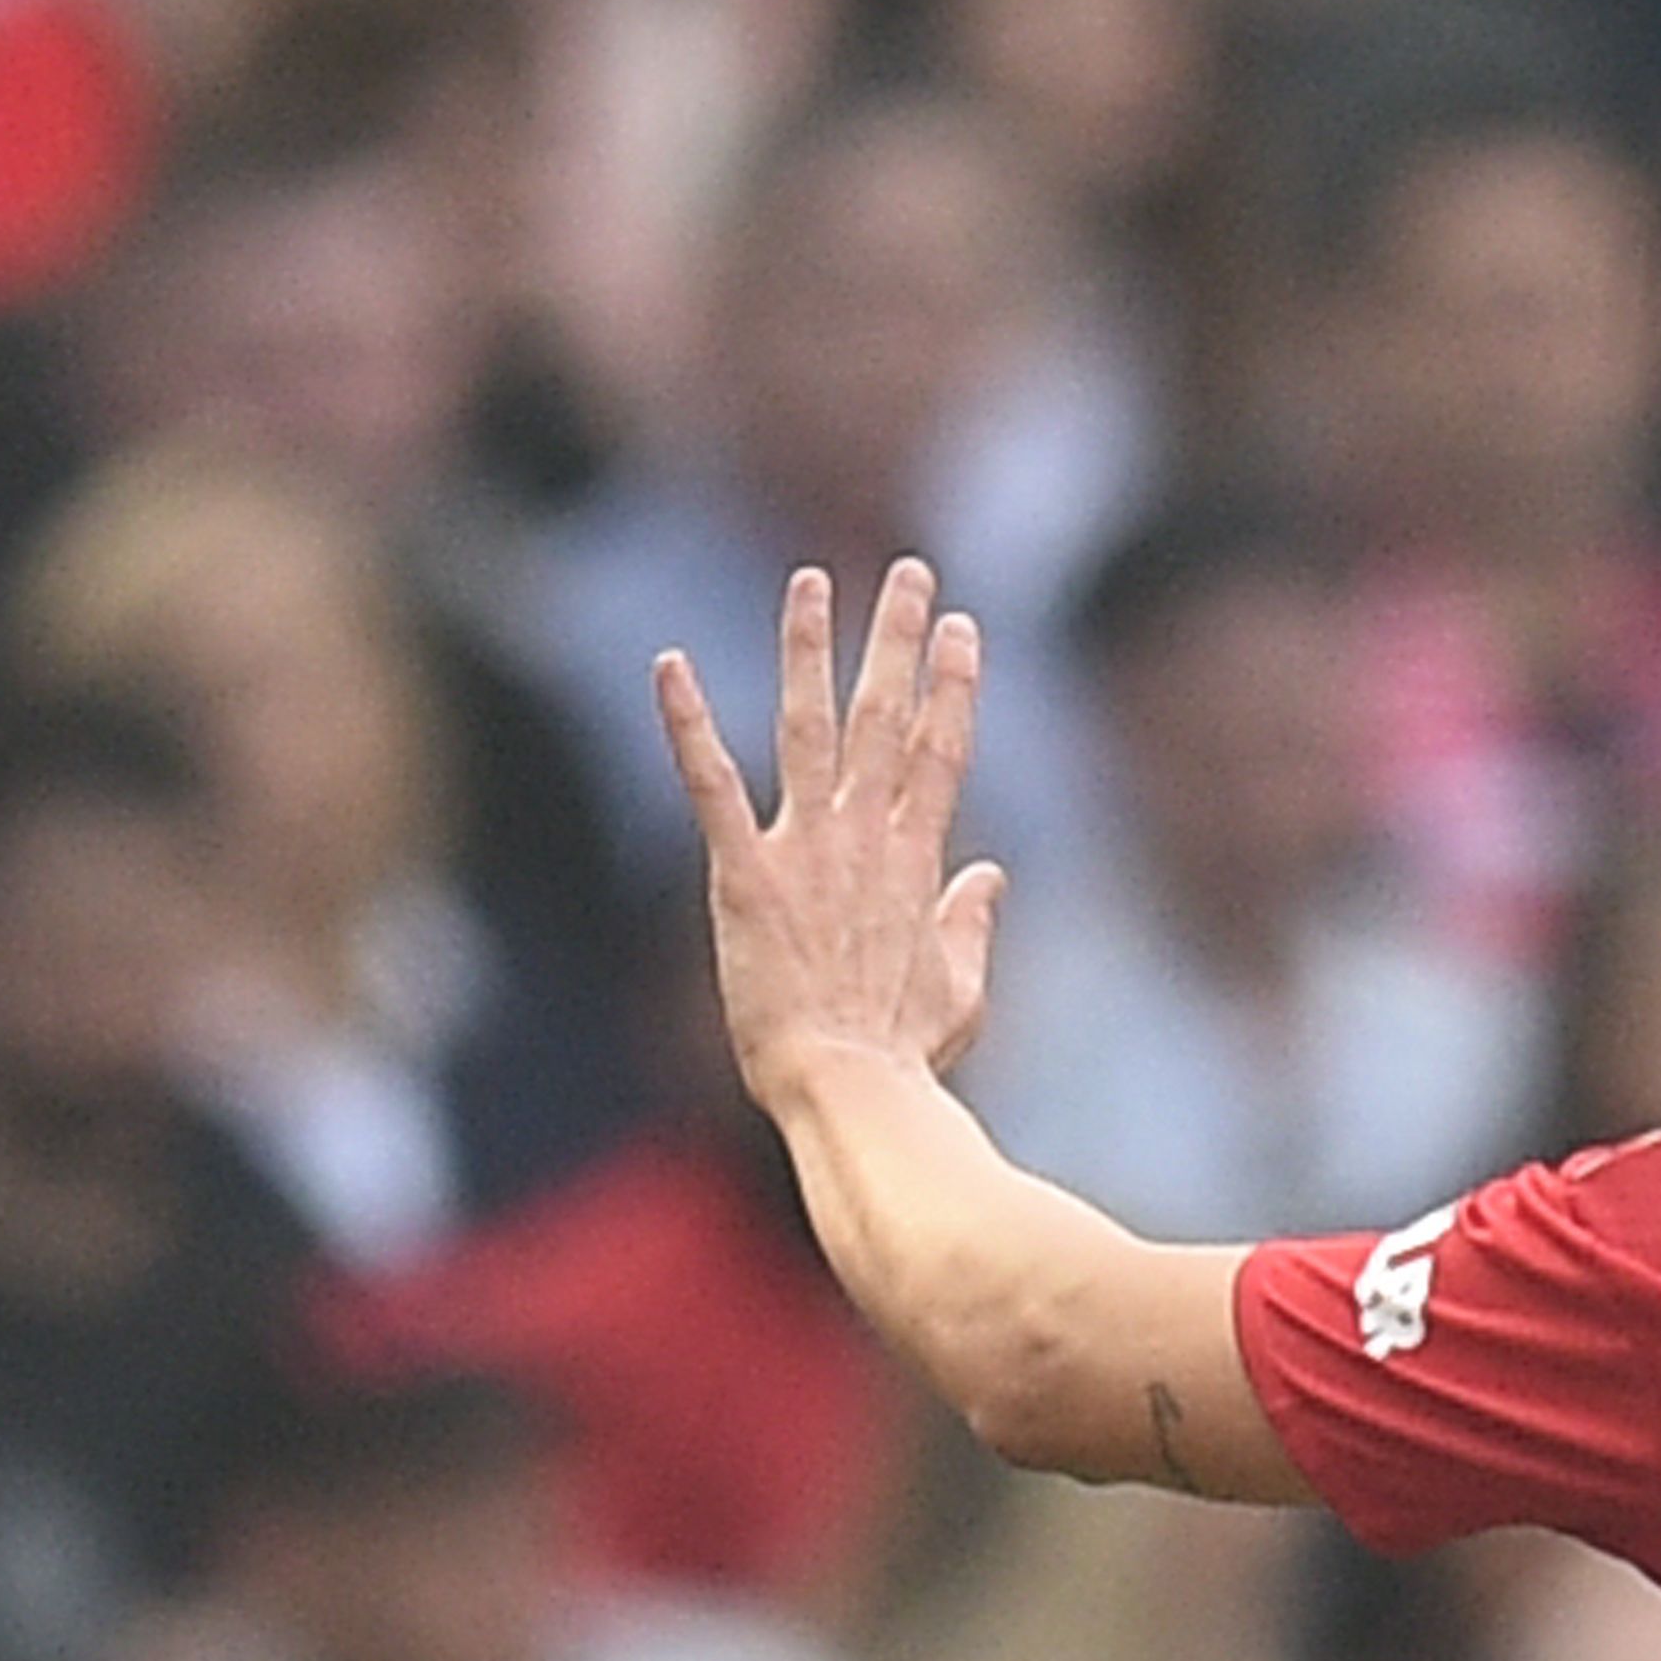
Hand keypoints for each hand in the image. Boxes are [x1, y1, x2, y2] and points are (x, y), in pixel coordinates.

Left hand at [657, 559, 1006, 1115]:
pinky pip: (712, 783)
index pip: (940, 750)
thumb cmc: (903, 1057)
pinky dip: (689, 723)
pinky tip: (670, 665)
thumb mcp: (962, 991)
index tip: (960, 627)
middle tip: (907, 570)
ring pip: (808, 725)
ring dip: (809, 649)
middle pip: (885, 716)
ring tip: (810, 582)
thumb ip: (972, 925)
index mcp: (917, 861)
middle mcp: (866, 838)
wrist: (849, 1089)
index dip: (952, 685)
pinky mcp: (744, 873)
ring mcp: (806, 849)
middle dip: (897, 639)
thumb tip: (991, 877)